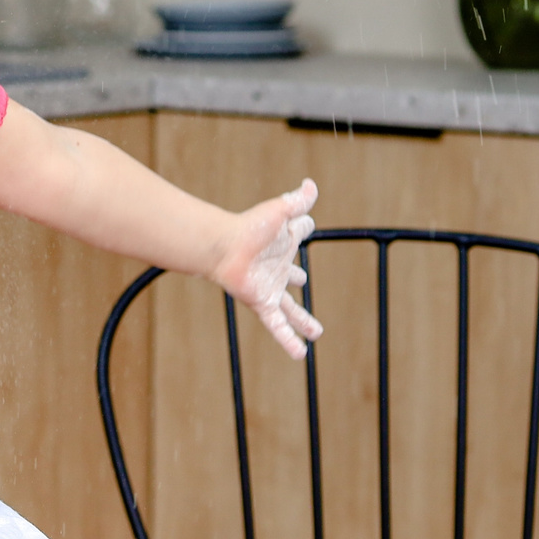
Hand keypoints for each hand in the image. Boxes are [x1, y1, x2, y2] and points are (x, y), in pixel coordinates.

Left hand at [210, 179, 323, 357]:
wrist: (223, 248)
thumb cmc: (249, 228)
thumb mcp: (279, 212)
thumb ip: (297, 201)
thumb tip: (311, 184)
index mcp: (282, 245)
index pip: (297, 235)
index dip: (301, 227)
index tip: (304, 222)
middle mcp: (276, 269)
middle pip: (291, 277)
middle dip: (297, 278)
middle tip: (303, 282)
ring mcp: (270, 288)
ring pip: (290, 309)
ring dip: (302, 321)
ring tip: (315, 333)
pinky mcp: (263, 303)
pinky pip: (278, 326)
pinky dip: (288, 340)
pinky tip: (299, 354)